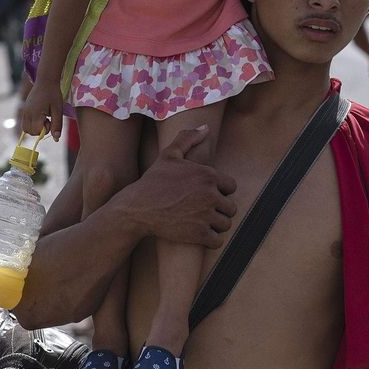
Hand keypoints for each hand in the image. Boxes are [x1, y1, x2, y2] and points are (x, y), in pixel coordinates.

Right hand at [20, 81, 63, 139]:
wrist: (46, 80)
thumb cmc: (54, 94)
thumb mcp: (58, 110)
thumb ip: (57, 125)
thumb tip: (56, 138)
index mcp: (35, 113)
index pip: (37, 131)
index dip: (45, 130)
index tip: (51, 121)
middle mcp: (27, 113)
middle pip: (30, 132)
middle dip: (40, 130)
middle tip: (48, 120)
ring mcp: (24, 111)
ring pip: (25, 128)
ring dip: (35, 127)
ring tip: (43, 118)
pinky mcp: (24, 109)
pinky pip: (25, 123)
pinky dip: (32, 124)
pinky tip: (40, 116)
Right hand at [116, 127, 238, 245]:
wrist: (137, 208)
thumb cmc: (153, 181)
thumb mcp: (169, 155)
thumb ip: (188, 139)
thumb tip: (205, 127)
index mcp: (208, 175)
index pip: (231, 187)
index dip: (220, 191)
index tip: (205, 195)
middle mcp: (210, 195)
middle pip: (230, 207)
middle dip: (219, 210)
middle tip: (202, 210)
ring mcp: (206, 215)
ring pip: (225, 224)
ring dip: (215, 225)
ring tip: (200, 222)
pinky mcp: (199, 235)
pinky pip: (218, 241)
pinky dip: (210, 240)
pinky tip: (198, 234)